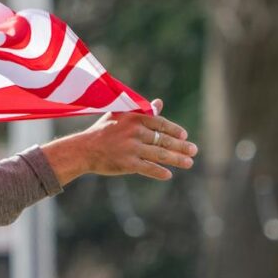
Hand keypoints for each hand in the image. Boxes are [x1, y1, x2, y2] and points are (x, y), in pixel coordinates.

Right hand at [40, 98, 197, 183]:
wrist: (83, 149)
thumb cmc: (103, 131)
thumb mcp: (121, 115)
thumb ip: (142, 110)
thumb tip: (159, 103)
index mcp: (134, 118)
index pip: (160, 123)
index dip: (174, 130)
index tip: (185, 135)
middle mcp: (134, 131)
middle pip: (163, 140)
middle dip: (181, 146)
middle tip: (194, 151)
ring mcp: (131, 148)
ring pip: (159, 154)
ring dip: (176, 159)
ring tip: (189, 163)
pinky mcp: (126, 163)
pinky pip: (147, 168)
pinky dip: (159, 172)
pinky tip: (168, 174)